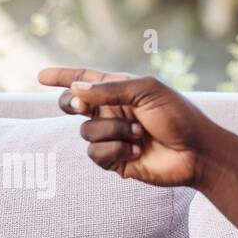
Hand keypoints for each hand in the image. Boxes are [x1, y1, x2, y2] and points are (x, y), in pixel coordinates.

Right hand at [37, 67, 219, 187]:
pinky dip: (114, 151)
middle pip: (73, 105)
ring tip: (139, 134)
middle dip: (72, 104)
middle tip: (82, 106)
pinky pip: (95, 154)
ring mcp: (111, 136)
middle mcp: (111, 112)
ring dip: (113, 131)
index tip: (40, 76)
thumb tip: (75, 89)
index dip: (62, 77)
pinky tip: (135, 152)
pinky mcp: (114, 161)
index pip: (84, 80)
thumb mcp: (147, 91)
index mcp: (119, 90)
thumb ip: (109, 89)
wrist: (196, 153)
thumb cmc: (178, 116)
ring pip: (85, 131)